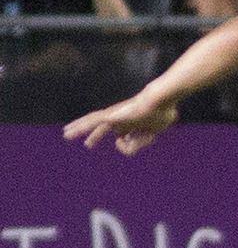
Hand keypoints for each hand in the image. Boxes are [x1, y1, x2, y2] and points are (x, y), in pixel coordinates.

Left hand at [63, 89, 177, 154]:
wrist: (159, 102)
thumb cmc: (161, 114)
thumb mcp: (151, 135)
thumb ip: (136, 145)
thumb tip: (118, 144)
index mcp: (132, 123)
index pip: (122, 136)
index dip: (127, 145)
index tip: (132, 143)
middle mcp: (120, 118)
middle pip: (100, 127)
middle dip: (91, 134)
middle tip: (82, 141)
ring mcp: (114, 116)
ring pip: (91, 123)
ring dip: (78, 129)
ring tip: (66, 134)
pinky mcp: (110, 116)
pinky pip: (92, 123)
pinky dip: (81, 128)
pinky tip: (71, 131)